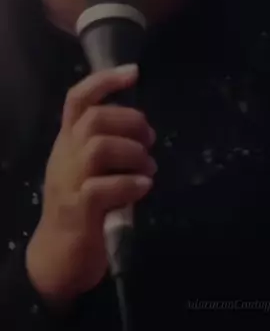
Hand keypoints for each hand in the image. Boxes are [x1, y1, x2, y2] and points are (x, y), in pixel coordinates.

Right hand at [26, 64, 156, 309]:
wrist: (57, 257)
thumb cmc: (82, 211)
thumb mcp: (91, 172)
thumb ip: (109, 150)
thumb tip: (143, 133)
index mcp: (68, 143)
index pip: (78, 99)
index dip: (105, 81)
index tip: (134, 72)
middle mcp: (65, 157)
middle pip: (94, 120)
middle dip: (131, 123)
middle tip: (150, 141)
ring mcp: (69, 183)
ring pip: (98, 148)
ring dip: (134, 154)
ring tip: (148, 170)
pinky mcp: (78, 211)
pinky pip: (102, 188)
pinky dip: (130, 184)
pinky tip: (144, 188)